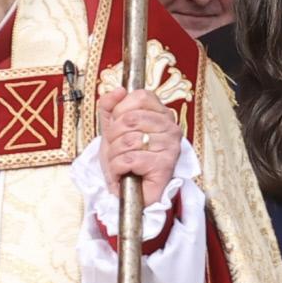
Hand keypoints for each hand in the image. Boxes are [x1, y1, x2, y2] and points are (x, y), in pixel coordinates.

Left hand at [97, 85, 179, 204]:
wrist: (132, 192)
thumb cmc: (126, 160)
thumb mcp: (112, 129)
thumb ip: (110, 107)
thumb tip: (118, 90)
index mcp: (161, 115)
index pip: (141, 97)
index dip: (121, 110)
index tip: (119, 126)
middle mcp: (171, 129)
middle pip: (130, 119)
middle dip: (114, 136)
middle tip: (118, 149)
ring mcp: (170, 147)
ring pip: (128, 140)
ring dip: (114, 155)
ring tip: (121, 163)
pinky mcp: (165, 166)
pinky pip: (129, 159)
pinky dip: (118, 168)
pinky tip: (124, 173)